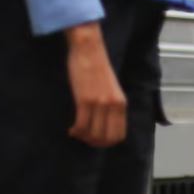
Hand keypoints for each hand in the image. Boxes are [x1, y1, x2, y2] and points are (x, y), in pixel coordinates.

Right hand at [64, 23, 126, 147]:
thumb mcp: (112, 89)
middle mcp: (113, 105)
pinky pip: (81, 125)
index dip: (107, 143)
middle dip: (94, 143)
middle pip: (106, 138)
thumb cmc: (98, 68)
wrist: (89, 51)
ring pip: (93, 134)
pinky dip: (76, 131)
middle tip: (84, 138)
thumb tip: (105, 125)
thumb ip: (112, 106)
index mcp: (122, 103)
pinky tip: (71, 129)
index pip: (119, 134)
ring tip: (76, 132)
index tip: (96, 139)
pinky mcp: (85, 100)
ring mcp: (100, 103)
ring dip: (83, 137)